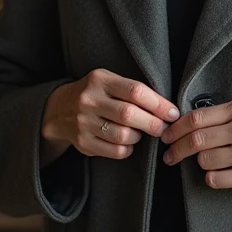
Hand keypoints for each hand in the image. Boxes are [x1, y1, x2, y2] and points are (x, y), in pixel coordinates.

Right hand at [40, 69, 179, 165]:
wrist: (59, 109)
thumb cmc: (95, 93)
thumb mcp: (108, 81)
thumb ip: (131, 90)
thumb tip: (166, 107)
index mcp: (100, 80)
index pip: (135, 91)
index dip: (158, 104)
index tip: (173, 113)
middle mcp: (89, 100)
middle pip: (129, 115)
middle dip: (153, 124)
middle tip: (165, 128)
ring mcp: (84, 122)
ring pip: (123, 135)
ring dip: (139, 137)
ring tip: (141, 133)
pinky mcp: (83, 142)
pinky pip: (115, 151)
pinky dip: (128, 149)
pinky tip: (128, 143)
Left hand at [161, 97, 231, 190]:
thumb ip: (226, 113)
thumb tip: (191, 122)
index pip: (197, 118)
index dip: (176, 128)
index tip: (167, 135)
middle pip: (195, 140)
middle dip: (175, 149)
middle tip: (168, 154)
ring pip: (204, 160)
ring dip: (199, 162)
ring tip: (204, 160)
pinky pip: (216, 179)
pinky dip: (211, 177)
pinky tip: (217, 172)